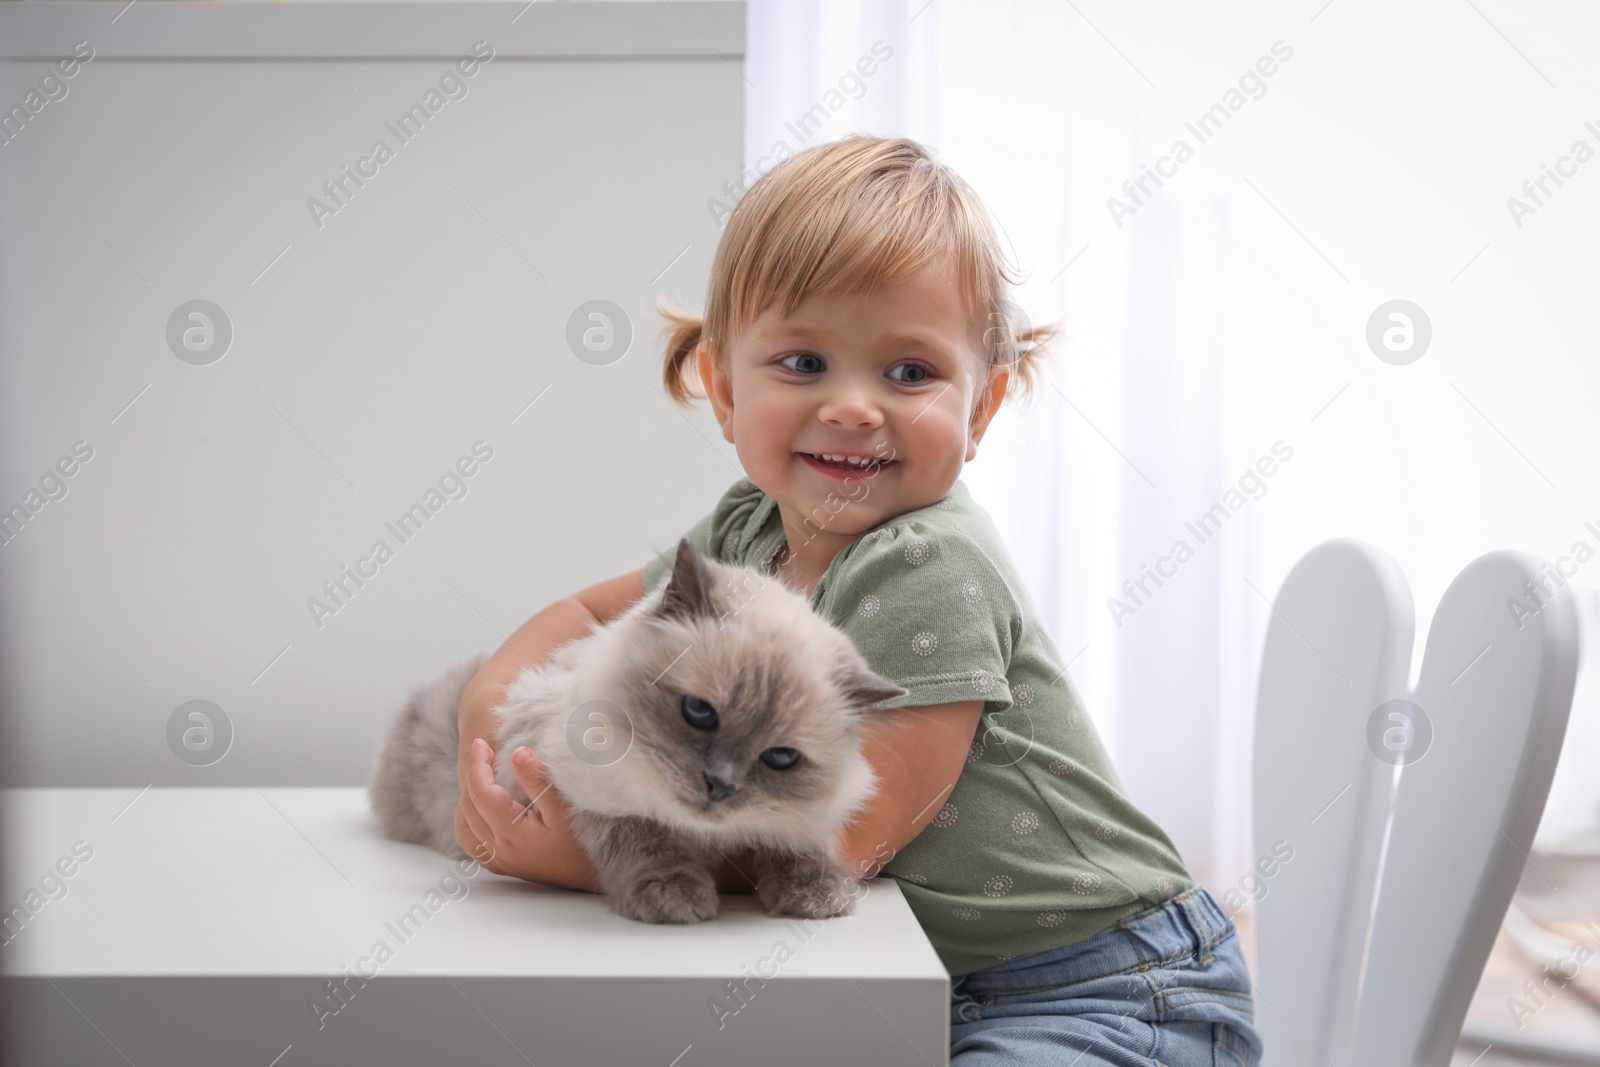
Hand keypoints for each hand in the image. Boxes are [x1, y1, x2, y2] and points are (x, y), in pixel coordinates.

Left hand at [453, 738, 596, 888]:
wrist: (590, 877)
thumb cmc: (582, 843)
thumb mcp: (564, 809)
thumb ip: (539, 781)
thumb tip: (517, 753)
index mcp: (512, 832)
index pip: (481, 792)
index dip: (477, 764)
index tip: (480, 744)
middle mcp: (500, 849)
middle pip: (469, 808)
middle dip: (471, 776)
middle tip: (482, 753)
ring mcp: (499, 860)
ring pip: (465, 828)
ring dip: (466, 800)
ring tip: (478, 778)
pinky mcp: (502, 866)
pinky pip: (472, 844)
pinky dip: (468, 822)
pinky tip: (479, 810)